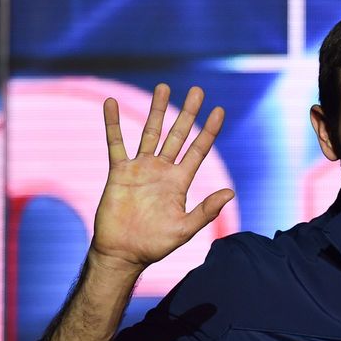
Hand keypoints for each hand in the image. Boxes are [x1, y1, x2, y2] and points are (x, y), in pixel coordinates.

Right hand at [89, 84, 234, 274]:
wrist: (123, 252)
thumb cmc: (154, 245)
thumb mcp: (185, 229)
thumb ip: (206, 210)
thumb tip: (230, 192)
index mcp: (180, 181)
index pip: (198, 150)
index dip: (209, 130)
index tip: (220, 110)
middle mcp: (162, 170)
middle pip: (177, 134)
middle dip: (187, 113)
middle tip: (197, 90)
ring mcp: (140, 168)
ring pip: (150, 132)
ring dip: (156, 110)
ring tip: (163, 87)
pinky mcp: (119, 172)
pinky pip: (116, 143)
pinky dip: (113, 123)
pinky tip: (110, 103)